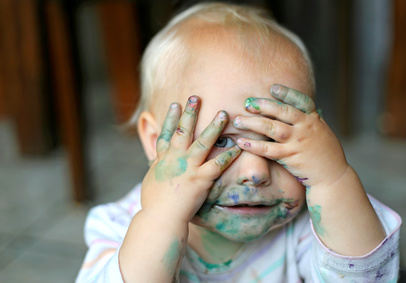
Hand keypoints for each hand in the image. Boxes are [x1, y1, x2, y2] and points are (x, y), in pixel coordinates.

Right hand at [140, 96, 240, 222]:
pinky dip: (229, 155)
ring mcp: (188, 167)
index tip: (176, 104)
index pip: (166, 134)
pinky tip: (238, 146)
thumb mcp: (151, 181)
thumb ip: (156, 168)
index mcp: (162, 158)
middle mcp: (175, 158)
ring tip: (224, 113)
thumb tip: (156, 162)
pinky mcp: (201, 179)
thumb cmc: (154, 204)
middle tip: (196, 97)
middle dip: (190, 112)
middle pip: (183, 130)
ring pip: (203, 142)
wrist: (160, 218)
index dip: (170, 118)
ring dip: (214, 126)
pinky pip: (218, 164)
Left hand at [233, 84, 347, 187]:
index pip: (300, 100)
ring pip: (271, 128)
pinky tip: (241, 142)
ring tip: (237, 121)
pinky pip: (267, 149)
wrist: (333, 176)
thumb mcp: (321, 131)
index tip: (272, 87)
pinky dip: (253, 145)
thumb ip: (307, 120)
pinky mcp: (290, 157)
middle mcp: (306, 127)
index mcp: (313, 119)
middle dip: (263, 105)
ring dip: (252, 123)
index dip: (286, 93)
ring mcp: (298, 141)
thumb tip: (293, 110)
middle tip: (247, 103)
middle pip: (282, 111)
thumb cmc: (325, 153)